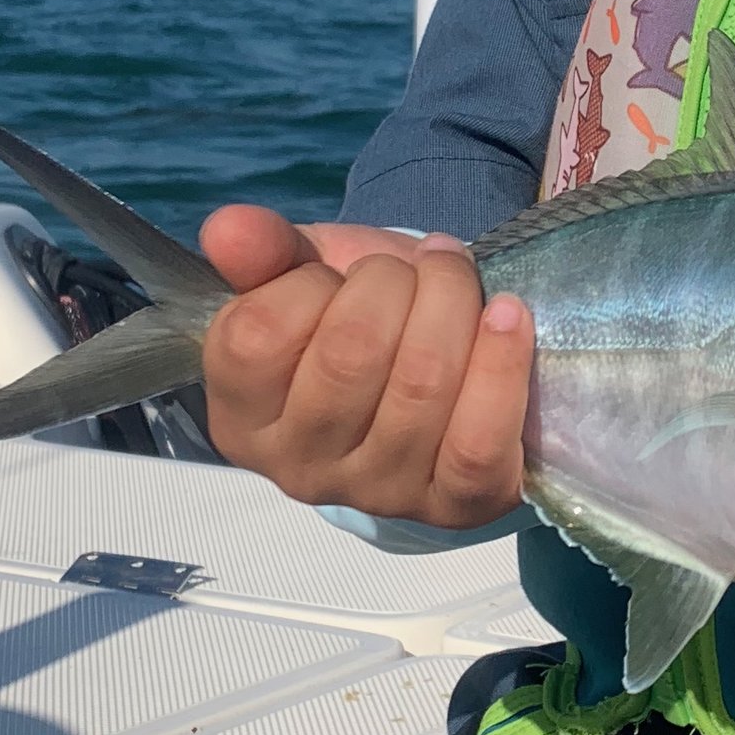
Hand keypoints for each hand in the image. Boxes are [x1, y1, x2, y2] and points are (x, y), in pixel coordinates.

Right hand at [197, 206, 532, 526]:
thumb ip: (264, 251)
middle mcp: (300, 469)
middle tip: (411, 268)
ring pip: (422, 387)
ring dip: (451, 303)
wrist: (432, 359)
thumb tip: (228, 229)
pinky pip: (479, 441)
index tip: (336, 275)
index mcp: (241, 415)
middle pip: (350, 355)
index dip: (310, 283)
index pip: (259, 336)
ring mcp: (380, 494)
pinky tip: (505, 315)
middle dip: (393, 282)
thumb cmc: (355, 313)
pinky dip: (500, 365)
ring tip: (455, 277)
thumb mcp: (302, 273)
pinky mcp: (457, 506)